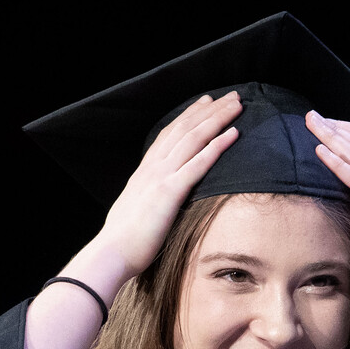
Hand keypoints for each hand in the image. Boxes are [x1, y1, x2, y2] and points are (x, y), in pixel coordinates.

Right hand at [90, 92, 242, 283]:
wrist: (112, 252)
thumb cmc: (124, 240)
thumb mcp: (137, 210)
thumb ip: (149, 198)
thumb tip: (157, 200)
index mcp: (145, 171)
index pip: (170, 134)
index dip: (189, 115)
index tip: (206, 102)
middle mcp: (153, 167)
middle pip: (185, 129)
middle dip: (210, 110)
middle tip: (230, 96)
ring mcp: (161, 177)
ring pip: (194, 138)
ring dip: (217, 119)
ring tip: (237, 105)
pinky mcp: (169, 192)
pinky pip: (198, 164)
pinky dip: (217, 146)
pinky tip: (233, 134)